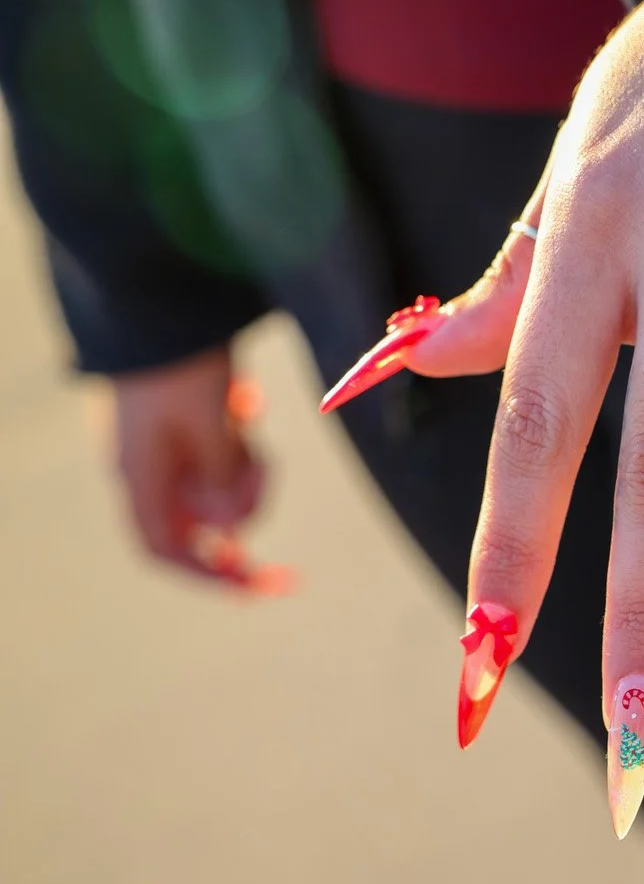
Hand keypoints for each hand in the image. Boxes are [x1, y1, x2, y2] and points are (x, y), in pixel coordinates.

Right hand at [111, 346, 289, 591]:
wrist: (165, 300)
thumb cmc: (183, 364)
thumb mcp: (212, 425)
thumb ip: (224, 481)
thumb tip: (235, 529)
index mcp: (140, 475)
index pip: (166, 549)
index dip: (208, 573)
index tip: (254, 583)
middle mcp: (146, 466)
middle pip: (202, 516)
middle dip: (242, 501)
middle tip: (263, 463)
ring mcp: (164, 444)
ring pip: (216, 483)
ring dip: (244, 465)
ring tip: (247, 419)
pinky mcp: (183, 422)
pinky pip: (218, 451)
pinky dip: (238, 440)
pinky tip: (243, 402)